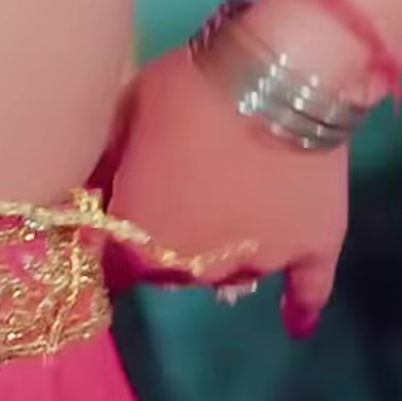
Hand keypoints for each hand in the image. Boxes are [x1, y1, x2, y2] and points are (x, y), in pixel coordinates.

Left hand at [96, 41, 352, 338]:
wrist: (278, 76)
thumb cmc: (187, 91)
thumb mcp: (122, 118)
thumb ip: (106, 167)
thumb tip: (86, 193)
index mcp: (140, 241)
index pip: (112, 268)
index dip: (110, 246)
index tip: (110, 227)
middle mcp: (195, 267)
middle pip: (169, 271)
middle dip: (164, 242)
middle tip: (175, 197)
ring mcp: (259, 260)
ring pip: (228, 276)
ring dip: (218, 255)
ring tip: (224, 217)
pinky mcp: (315, 245)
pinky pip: (310, 289)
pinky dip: (302, 306)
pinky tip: (296, 324)